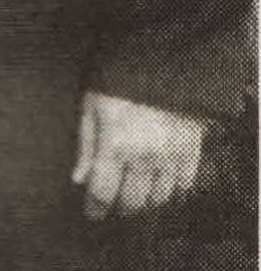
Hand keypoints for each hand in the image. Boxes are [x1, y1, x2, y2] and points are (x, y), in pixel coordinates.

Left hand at [72, 90, 203, 220]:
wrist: (164, 56)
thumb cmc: (120, 79)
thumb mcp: (92, 105)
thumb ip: (85, 146)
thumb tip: (79, 180)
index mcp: (115, 144)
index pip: (103, 192)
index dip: (95, 209)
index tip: (92, 214)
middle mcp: (145, 156)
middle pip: (132, 202)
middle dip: (119, 207)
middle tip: (113, 203)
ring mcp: (172, 155)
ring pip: (158, 198)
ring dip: (144, 202)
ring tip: (134, 195)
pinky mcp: (192, 149)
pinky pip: (183, 186)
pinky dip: (171, 191)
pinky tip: (160, 185)